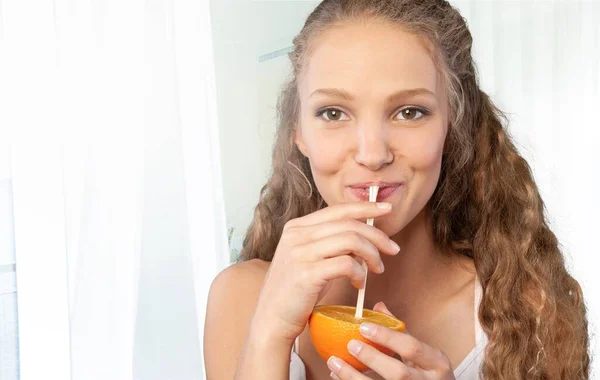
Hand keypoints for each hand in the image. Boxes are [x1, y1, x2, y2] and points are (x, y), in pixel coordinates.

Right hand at [250, 202, 399, 344]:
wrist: (271, 320)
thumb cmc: (295, 292)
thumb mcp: (309, 259)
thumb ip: (330, 244)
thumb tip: (364, 237)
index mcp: (297, 227)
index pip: (337, 209)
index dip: (365, 207)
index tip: (387, 209)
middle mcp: (296, 235)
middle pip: (349, 224)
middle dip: (377, 235)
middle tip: (392, 250)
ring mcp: (299, 253)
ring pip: (351, 240)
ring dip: (372, 254)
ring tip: (377, 269)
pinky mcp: (306, 274)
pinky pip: (346, 264)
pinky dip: (360, 272)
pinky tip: (359, 282)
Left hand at [328, 302, 454, 379]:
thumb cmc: (429, 373)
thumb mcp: (423, 353)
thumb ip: (401, 332)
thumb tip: (377, 306)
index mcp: (437, 363)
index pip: (411, 347)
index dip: (387, 337)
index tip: (363, 327)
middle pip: (399, 373)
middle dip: (372, 359)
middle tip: (350, 344)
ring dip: (354, 377)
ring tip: (334, 363)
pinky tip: (338, 377)